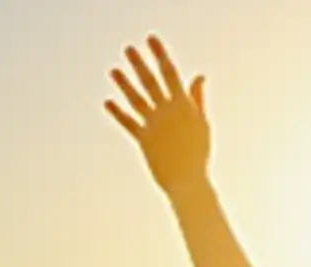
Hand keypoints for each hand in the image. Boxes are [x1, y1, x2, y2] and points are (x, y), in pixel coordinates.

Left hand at [104, 37, 209, 197]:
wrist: (189, 182)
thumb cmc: (198, 153)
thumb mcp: (201, 124)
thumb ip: (197, 99)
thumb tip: (199, 76)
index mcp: (184, 107)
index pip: (171, 75)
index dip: (160, 55)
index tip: (151, 39)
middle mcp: (168, 113)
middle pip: (151, 84)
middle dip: (140, 65)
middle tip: (128, 48)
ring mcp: (155, 126)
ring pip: (137, 100)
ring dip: (125, 85)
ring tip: (113, 70)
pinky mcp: (144, 140)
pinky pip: (129, 123)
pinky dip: (118, 113)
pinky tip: (108, 101)